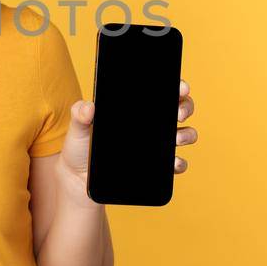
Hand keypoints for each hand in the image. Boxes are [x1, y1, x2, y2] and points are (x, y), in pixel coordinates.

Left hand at [55, 78, 199, 202]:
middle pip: (179, 107)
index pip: (160, 91)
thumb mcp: (78, 129)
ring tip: (176, 139)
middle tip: (178, 113)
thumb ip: (80, 115)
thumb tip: (89, 107)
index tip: (180, 87)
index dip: (175, 86)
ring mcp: (157, 145)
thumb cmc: (80, 148)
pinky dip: (179, 163)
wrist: (80, 179)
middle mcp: (150, 124)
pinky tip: (173, 163)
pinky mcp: (157, 166)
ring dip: (187, 134)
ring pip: (185, 133)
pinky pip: (177, 163)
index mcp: (135, 108)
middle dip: (186, 106)